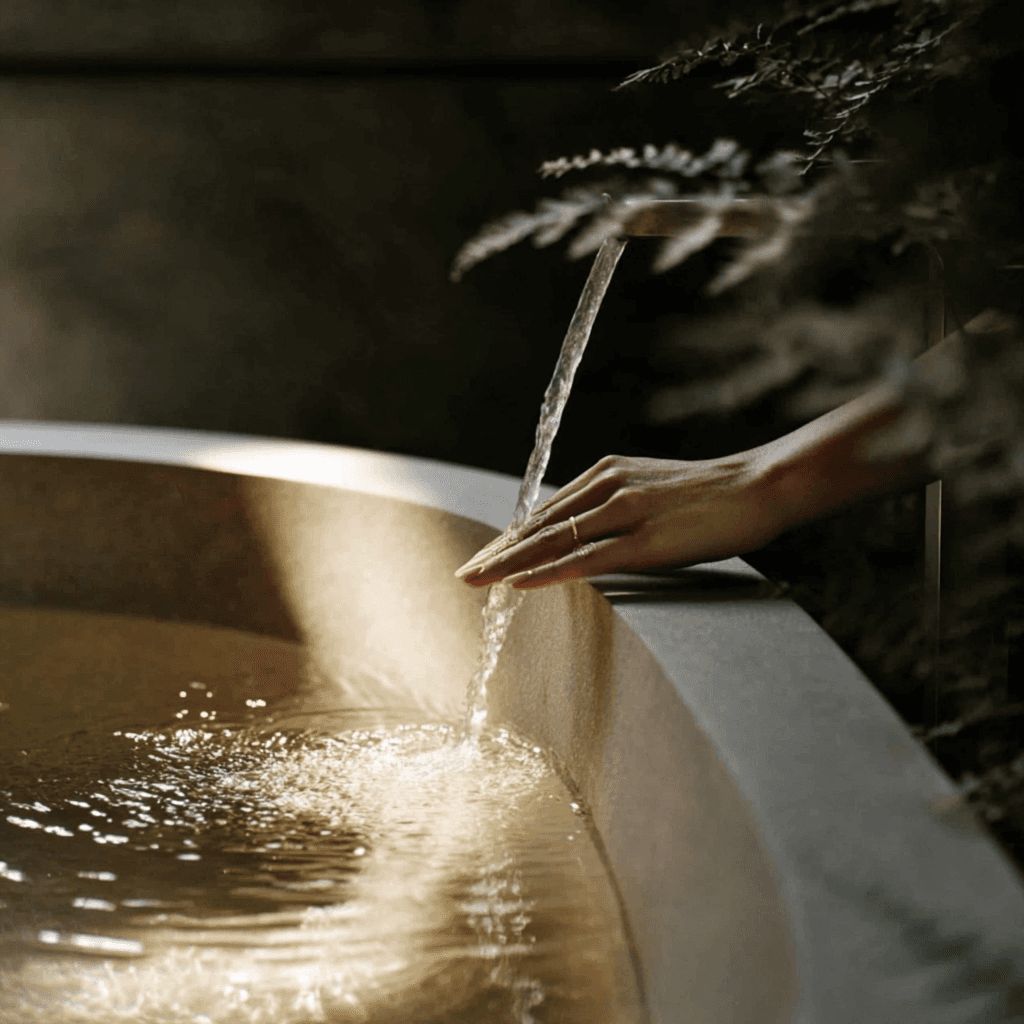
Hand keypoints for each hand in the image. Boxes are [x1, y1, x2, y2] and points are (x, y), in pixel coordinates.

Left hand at [454, 452, 786, 588]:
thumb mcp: (652, 489)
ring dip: (508, 562)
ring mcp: (626, 510)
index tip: (485, 555)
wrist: (760, 485)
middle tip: (464, 572)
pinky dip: (548, 572)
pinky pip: (587, 559)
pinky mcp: (647, 539)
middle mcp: (608, 486)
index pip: (546, 510)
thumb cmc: (711, 495)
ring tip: (476, 580)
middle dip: (497, 550)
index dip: (511, 536)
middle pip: (539, 524)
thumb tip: (589, 528)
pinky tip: (519, 584)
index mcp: (607, 473)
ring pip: (553, 539)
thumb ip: (617, 504)